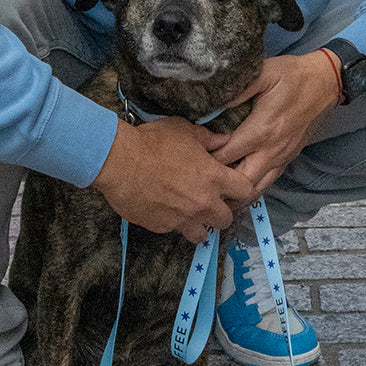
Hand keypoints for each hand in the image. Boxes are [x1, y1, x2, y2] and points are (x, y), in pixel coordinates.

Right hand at [91, 115, 256, 242]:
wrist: (120, 161)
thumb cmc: (153, 142)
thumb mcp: (184, 130)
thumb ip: (209, 139)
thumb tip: (224, 140)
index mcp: (213, 177)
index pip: (245, 190)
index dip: (243, 188)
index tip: (235, 186)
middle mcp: (202, 202)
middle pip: (227, 219)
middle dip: (221, 210)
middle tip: (210, 200)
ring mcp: (183, 218)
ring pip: (203, 234)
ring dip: (200, 224)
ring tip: (190, 211)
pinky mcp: (163, 227)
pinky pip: (176, 230)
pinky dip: (174, 223)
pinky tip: (166, 209)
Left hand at [208, 50, 340, 196]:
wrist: (326, 81)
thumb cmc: (292, 74)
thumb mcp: (262, 73)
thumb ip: (236, 91)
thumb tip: (211, 105)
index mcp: (261, 130)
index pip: (226, 156)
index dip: (206, 159)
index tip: (192, 154)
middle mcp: (273, 149)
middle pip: (241, 182)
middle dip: (221, 183)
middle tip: (201, 176)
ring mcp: (283, 156)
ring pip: (257, 187)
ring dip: (237, 190)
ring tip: (217, 186)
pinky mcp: (290, 157)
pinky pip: (269, 180)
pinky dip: (253, 185)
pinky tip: (239, 181)